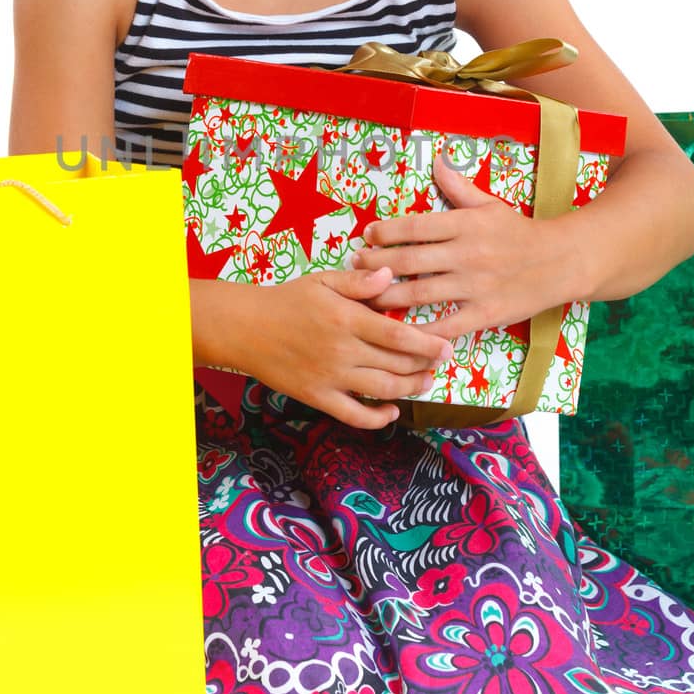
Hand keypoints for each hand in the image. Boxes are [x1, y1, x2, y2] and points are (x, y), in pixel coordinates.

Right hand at [235, 264, 454, 430]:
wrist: (245, 328)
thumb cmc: (287, 300)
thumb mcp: (322, 281)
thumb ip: (358, 282)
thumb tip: (391, 275)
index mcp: (346, 319)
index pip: (397, 335)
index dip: (427, 344)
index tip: (447, 347)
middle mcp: (342, 351)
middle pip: (396, 364)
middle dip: (425, 366)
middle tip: (440, 362)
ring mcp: (331, 378)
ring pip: (383, 390)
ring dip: (410, 389)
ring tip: (425, 382)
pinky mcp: (318, 397)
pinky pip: (355, 415)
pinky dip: (378, 418)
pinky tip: (392, 410)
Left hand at [349, 151, 572, 341]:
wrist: (560, 262)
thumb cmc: (520, 232)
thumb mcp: (489, 204)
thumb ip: (458, 187)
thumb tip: (436, 160)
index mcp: (466, 224)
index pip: (416, 226)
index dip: (386, 231)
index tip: (368, 234)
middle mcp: (467, 254)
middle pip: (410, 260)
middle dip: (377, 263)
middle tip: (355, 265)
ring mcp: (475, 285)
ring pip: (421, 293)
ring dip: (388, 295)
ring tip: (365, 296)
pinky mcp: (484, 313)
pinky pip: (446, 325)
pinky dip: (420, 332)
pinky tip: (399, 332)